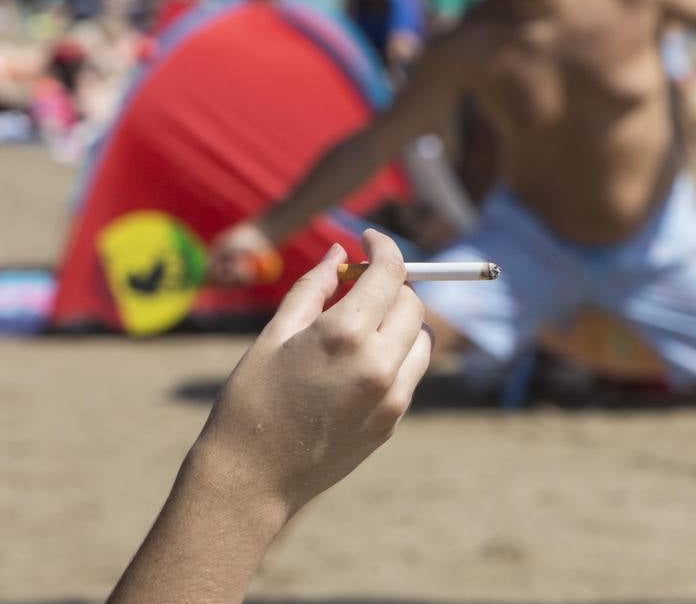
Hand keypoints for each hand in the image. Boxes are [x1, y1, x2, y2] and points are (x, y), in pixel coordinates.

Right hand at [108, 231, 432, 603]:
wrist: (251, 479)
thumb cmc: (250, 401)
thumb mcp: (274, 336)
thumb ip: (313, 288)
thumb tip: (340, 253)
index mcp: (343, 334)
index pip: (389, 272)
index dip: (383, 247)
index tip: (370, 239)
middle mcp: (378, 363)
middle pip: (411, 302)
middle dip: (390, 285)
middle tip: (357, 287)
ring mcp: (391, 395)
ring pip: (420, 337)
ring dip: (399, 321)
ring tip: (359, 328)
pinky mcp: (393, 420)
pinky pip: (411, 372)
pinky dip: (397, 355)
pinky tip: (359, 364)